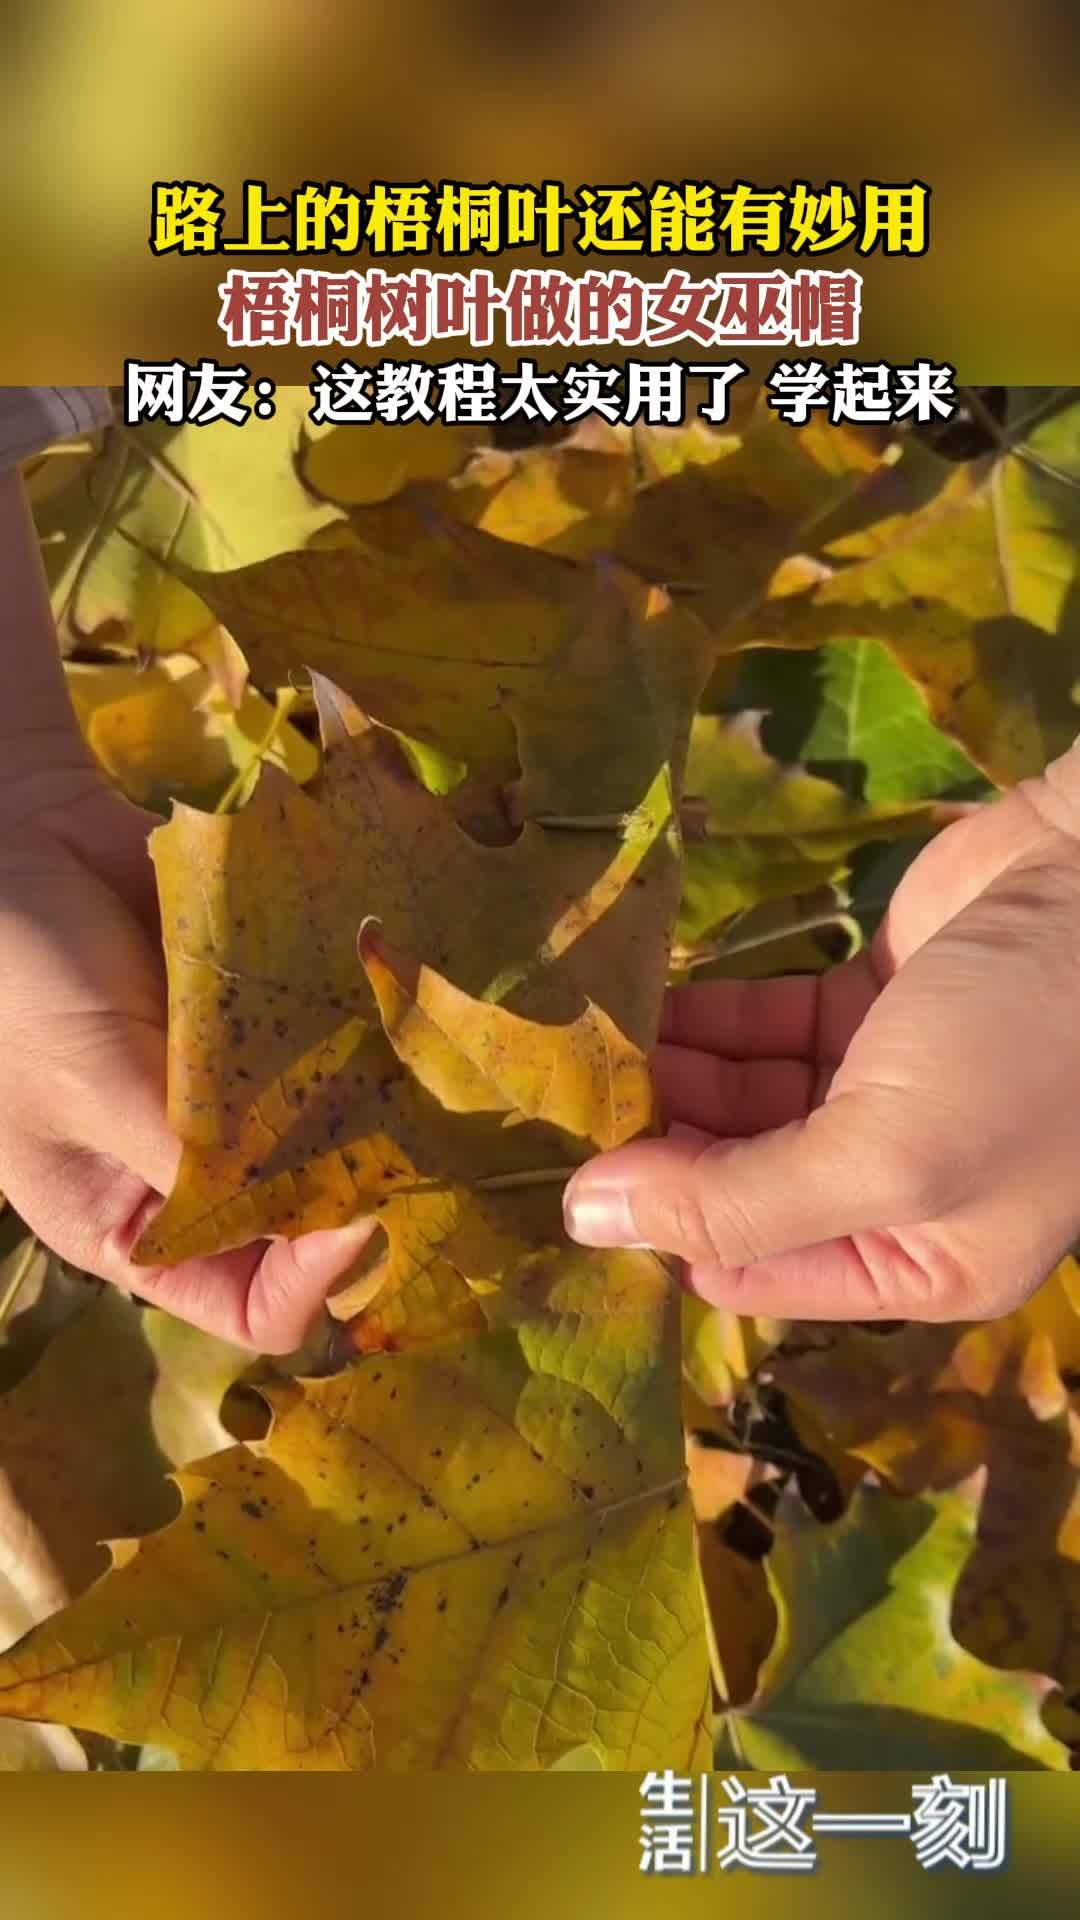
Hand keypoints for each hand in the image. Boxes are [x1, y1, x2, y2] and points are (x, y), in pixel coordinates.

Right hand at [0, 770, 372, 1352]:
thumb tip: (327, 1213)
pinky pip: (341, 1042)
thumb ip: (204, 1153)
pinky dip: (372, 1029)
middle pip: (318, 1225)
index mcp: (137, 1227)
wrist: (9, 839)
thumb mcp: (91, 1082)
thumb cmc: (16, 981)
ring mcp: (245, 1091)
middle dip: (369, 1192)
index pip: (255, 1307)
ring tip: (422, 1072)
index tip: (366, 1210)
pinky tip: (398, 1002)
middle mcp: (203, 1174)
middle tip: (428, 1144)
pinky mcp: (271, 1016)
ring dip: (386, 1109)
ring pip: (345, 1132)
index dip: (318, 1278)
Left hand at [564, 749, 1079, 1322]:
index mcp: (920, 1262)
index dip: (662, 1226)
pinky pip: (767, 1026)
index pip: (748, 1268)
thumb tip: (584, 1221)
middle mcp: (897, 1189)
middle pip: (737, 1181)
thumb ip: (733, 1199)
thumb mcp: (888, 1154)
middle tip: (568, 1091)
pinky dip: (709, 1017)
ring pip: (743, 1101)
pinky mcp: (872, 1004)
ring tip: (589, 1042)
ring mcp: (884, 1092)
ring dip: (672, 1074)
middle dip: (658, 1143)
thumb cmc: (1024, 1048)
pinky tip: (639, 999)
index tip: (577, 1170)